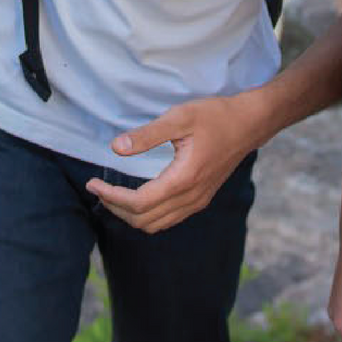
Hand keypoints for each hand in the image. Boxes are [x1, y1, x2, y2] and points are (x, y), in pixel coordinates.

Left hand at [87, 93, 263, 232]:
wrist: (250, 124)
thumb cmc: (216, 116)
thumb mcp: (179, 117)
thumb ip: (147, 135)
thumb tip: (116, 148)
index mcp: (184, 179)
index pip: (138, 203)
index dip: (111, 197)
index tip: (92, 183)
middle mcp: (191, 197)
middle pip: (144, 220)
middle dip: (116, 207)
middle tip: (98, 189)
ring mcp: (197, 201)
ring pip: (156, 224)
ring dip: (130, 215)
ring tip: (112, 195)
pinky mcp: (201, 199)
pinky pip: (168, 219)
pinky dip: (147, 215)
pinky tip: (137, 197)